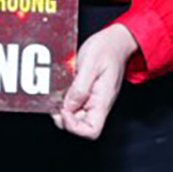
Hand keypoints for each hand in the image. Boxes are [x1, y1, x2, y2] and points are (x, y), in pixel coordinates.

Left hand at [54, 22, 136, 140]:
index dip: (74, 127)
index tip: (64, 110)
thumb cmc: (107, 49)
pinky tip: (60, 91)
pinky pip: (75, 105)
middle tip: (55, 103)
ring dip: (63, 111)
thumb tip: (68, 107)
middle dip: (64, 119)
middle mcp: (99, 104)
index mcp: (103, 100)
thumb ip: (79, 87)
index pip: (91, 131)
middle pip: (81, 127)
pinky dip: (65, 102)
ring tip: (56, 96)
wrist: (116, 40)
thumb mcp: (90, 64)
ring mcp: (94, 100)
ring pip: (76, 117)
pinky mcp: (88, 94)